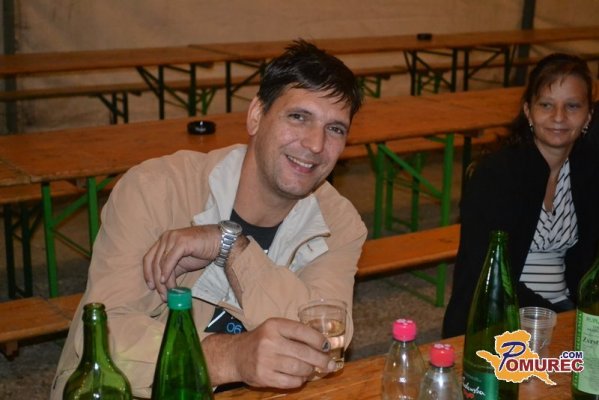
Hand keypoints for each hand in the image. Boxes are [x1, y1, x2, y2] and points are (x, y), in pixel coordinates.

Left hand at [143, 225, 220, 299]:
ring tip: (169, 293)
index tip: (151, 287)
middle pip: (153, 262)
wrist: (219, 242)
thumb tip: (162, 286)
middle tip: (162, 295)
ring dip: (163, 281)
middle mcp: (165, 237)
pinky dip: (167, 272)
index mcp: (164, 240)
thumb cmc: (202, 251)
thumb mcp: (183, 262)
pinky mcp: (181, 242)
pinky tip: (169, 282)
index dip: (147, 273)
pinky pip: (169, 260)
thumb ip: (171, 270)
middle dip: (156, 281)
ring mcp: (172, 238)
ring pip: (161, 263)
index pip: (148, 258)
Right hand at [204, 318, 334, 388]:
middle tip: (330, 364)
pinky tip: (300, 376)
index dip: (318, 340)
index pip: (302, 331)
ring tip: (312, 369)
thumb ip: (295, 332)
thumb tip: (323, 344)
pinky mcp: (264, 377)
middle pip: (304, 352)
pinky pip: (291, 381)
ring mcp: (266, 360)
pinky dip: (300, 380)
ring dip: (310, 370)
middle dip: (321, 359)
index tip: (327, 346)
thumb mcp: (275, 328)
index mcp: (274, 325)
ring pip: (299, 368)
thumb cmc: (262, 340)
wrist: (236, 355)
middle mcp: (270, 342)